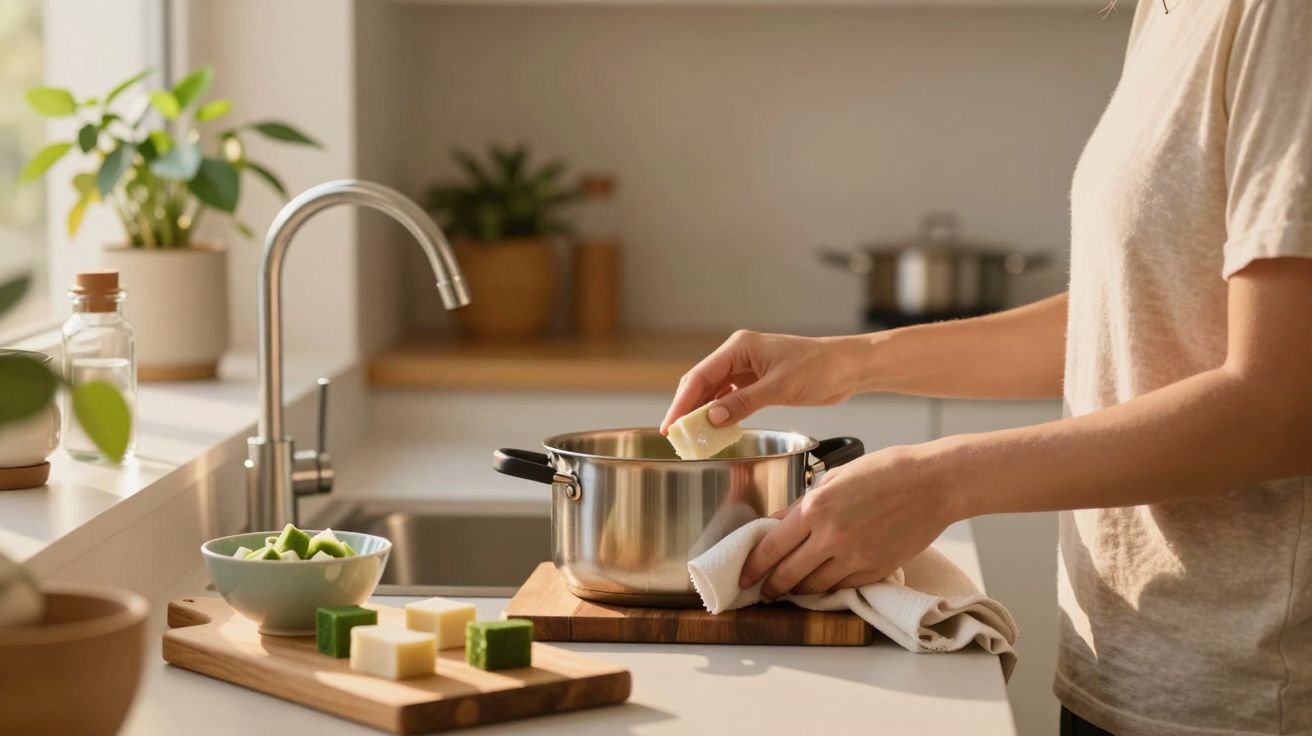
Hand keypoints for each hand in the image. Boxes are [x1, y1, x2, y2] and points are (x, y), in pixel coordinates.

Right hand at [660, 330, 870, 432]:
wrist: (848, 367)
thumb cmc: (819, 367)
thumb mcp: (779, 387)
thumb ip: (743, 402)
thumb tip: (711, 418)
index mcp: (740, 347)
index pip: (700, 376)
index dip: (682, 402)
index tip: (670, 425)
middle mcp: (740, 355)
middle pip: (703, 383)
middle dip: (688, 409)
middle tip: (675, 436)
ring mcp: (749, 368)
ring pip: (715, 392)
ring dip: (704, 413)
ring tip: (692, 437)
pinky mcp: (759, 382)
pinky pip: (731, 398)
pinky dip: (722, 414)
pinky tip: (716, 429)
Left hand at [738, 445, 958, 598]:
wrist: (933, 484)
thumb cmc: (886, 471)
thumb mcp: (835, 477)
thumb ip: (804, 503)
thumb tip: (778, 524)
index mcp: (816, 507)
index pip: (771, 547)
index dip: (753, 567)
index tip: (744, 576)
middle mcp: (831, 536)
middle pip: (787, 575)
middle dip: (770, 587)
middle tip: (763, 590)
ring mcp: (854, 557)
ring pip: (813, 587)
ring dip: (798, 590)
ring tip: (790, 588)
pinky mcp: (875, 571)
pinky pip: (842, 587)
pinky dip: (828, 588)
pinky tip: (822, 583)